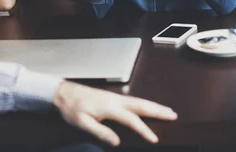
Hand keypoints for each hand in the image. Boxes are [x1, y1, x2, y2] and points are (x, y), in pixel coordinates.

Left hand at [53, 81, 176, 146]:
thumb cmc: (71, 107)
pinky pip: (133, 100)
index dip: (143, 130)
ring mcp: (114, 97)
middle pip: (140, 105)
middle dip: (158, 110)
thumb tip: (117, 142)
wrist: (62, 93)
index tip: (154, 139)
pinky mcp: (111, 97)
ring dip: (153, 106)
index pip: (131, 120)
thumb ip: (100, 131)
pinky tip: (147, 107)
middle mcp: (115, 100)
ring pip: (138, 101)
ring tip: (167, 111)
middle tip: (173, 115)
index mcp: (109, 107)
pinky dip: (144, 103)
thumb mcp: (82, 122)